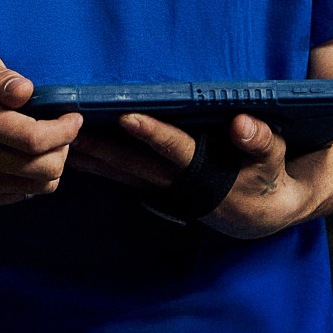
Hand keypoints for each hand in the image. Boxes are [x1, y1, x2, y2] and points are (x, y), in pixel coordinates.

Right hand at [0, 54, 81, 206]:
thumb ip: (2, 76)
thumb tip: (25, 92)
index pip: (35, 139)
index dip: (65, 131)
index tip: (74, 118)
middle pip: (45, 168)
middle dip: (64, 148)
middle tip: (61, 130)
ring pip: (41, 185)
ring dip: (54, 164)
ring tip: (47, 144)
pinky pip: (28, 194)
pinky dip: (36, 177)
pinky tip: (26, 157)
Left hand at [68, 111, 316, 239]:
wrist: (259, 214)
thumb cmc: (268, 176)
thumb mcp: (274, 159)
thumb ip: (259, 141)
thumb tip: (242, 124)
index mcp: (207, 170)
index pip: (176, 149)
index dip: (153, 135)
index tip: (127, 117)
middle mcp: (179, 181)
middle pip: (135, 163)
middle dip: (102, 148)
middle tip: (70, 130)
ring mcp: (164, 186)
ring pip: (122, 172)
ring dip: (92, 160)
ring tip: (59, 142)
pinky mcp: (157, 188)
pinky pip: (121, 177)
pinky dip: (99, 168)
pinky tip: (75, 156)